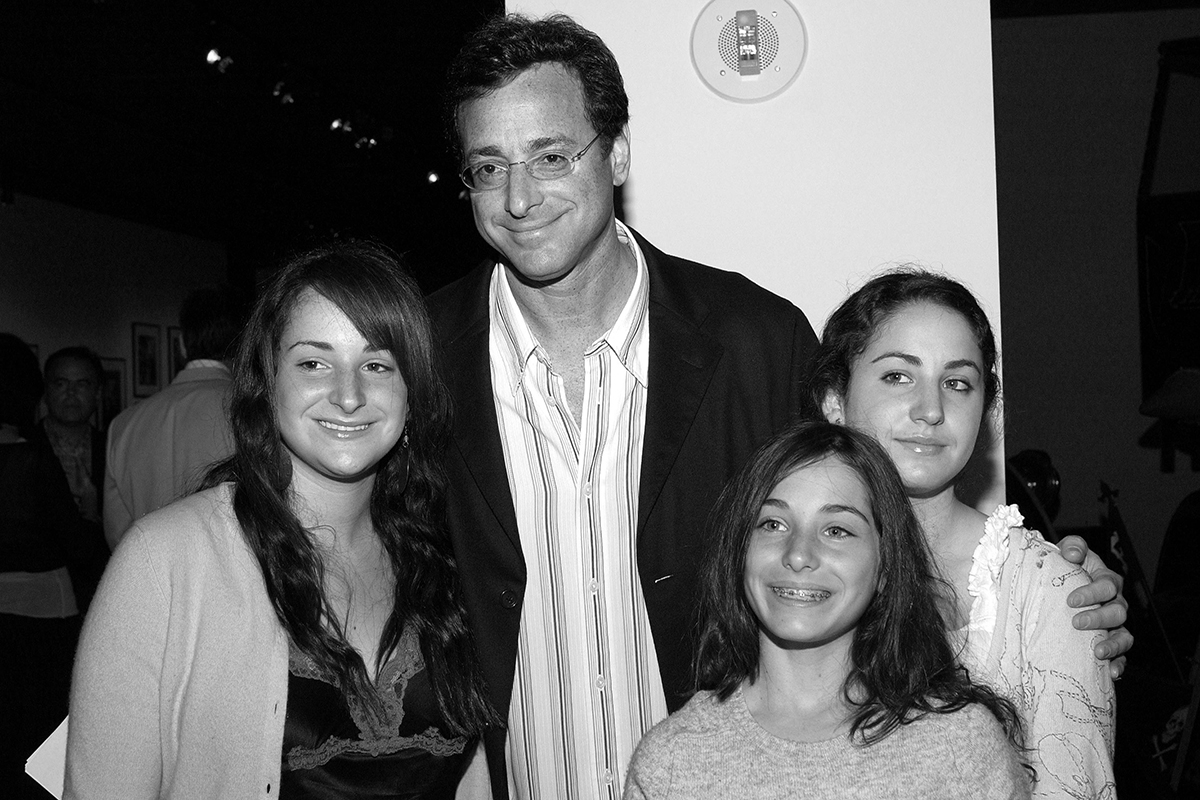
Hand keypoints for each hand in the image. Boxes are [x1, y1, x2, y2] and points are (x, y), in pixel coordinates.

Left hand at [1059, 535, 1130, 678]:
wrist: (1060, 585)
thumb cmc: (1066, 568)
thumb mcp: (1068, 552)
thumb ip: (1073, 546)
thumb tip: (1072, 553)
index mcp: (1106, 580)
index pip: (1107, 585)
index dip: (1092, 593)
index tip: (1071, 600)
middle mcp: (1115, 603)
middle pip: (1118, 611)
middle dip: (1099, 618)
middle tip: (1077, 622)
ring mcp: (1114, 625)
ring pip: (1124, 636)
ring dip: (1113, 644)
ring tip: (1097, 651)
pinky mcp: (1111, 643)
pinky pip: (1122, 656)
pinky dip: (1118, 664)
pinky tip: (1110, 671)